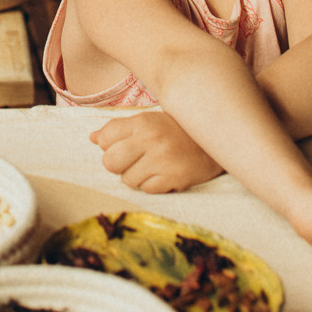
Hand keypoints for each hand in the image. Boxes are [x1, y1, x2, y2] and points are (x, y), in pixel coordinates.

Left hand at [90, 110, 223, 192]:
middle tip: (134, 160)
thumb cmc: (177, 130)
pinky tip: (164, 174)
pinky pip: (147, 190)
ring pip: (128, 180)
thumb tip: (93, 138)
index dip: (109, 145)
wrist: (218, 139)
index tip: (122, 145)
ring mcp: (162, 160)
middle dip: (118, 165)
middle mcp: (150, 139)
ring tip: (152, 167)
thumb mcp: (149, 121)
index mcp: (142, 121)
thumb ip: (120, 129)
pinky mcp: (174, 178)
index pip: (105, 137)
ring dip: (137, 177)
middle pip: (110, 162)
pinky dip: (152, 185)